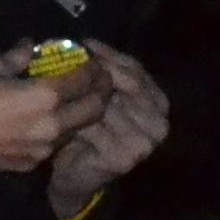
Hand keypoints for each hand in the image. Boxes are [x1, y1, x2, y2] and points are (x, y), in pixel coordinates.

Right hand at [0, 47, 109, 176]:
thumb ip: (17, 56)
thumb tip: (30, 46)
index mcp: (45, 95)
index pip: (84, 80)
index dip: (94, 68)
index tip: (93, 60)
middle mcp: (52, 124)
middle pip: (93, 109)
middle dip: (101, 92)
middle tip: (97, 81)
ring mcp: (43, 148)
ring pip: (76, 130)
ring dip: (81, 114)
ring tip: (72, 100)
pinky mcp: (31, 164)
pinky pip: (54, 146)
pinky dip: (58, 132)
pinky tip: (46, 122)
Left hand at [41, 44, 171, 214]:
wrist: (76, 177)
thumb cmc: (88, 131)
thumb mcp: (100, 97)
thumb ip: (102, 72)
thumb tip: (86, 43)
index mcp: (158, 102)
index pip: (136, 69)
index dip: (110, 55)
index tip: (85, 43)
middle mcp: (159, 121)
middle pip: (128, 84)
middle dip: (98, 71)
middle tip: (70, 60)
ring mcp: (145, 142)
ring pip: (109, 106)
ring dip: (84, 95)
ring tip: (61, 85)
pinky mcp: (125, 158)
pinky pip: (96, 130)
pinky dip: (76, 121)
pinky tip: (60, 115)